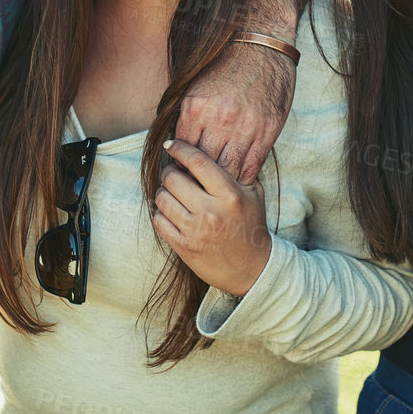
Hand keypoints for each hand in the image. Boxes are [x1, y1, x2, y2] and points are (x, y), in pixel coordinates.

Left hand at [151, 139, 270, 297]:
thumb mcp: (253, 194)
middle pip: (172, 178)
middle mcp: (211, 211)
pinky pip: (158, 221)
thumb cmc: (252, 226)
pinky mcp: (183, 247)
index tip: (172, 144)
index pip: (198, 162)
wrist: (252, 268)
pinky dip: (161, 214)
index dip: (180, 148)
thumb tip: (210, 147)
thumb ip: (236, 170)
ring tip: (173, 195)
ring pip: (161, 198)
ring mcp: (195, 230)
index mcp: (230, 195)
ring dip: (164, 193)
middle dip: (169, 172)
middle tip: (174, 174)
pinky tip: (172, 213)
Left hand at [176, 40, 295, 182]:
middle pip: (203, 164)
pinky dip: (243, 176)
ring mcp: (246, 125)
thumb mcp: (197, 87)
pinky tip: (238, 180)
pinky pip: (253, 165)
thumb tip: (177, 147)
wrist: (262, 44)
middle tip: (197, 190)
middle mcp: (219, 118)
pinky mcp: (268, 130)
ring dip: (222, 182)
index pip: (182, 151)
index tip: (182, 174)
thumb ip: (188, 117)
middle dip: (199, 179)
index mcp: (196, 107)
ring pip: (228, 170)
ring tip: (216, 190)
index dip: (181, 166)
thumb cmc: (227, 65)